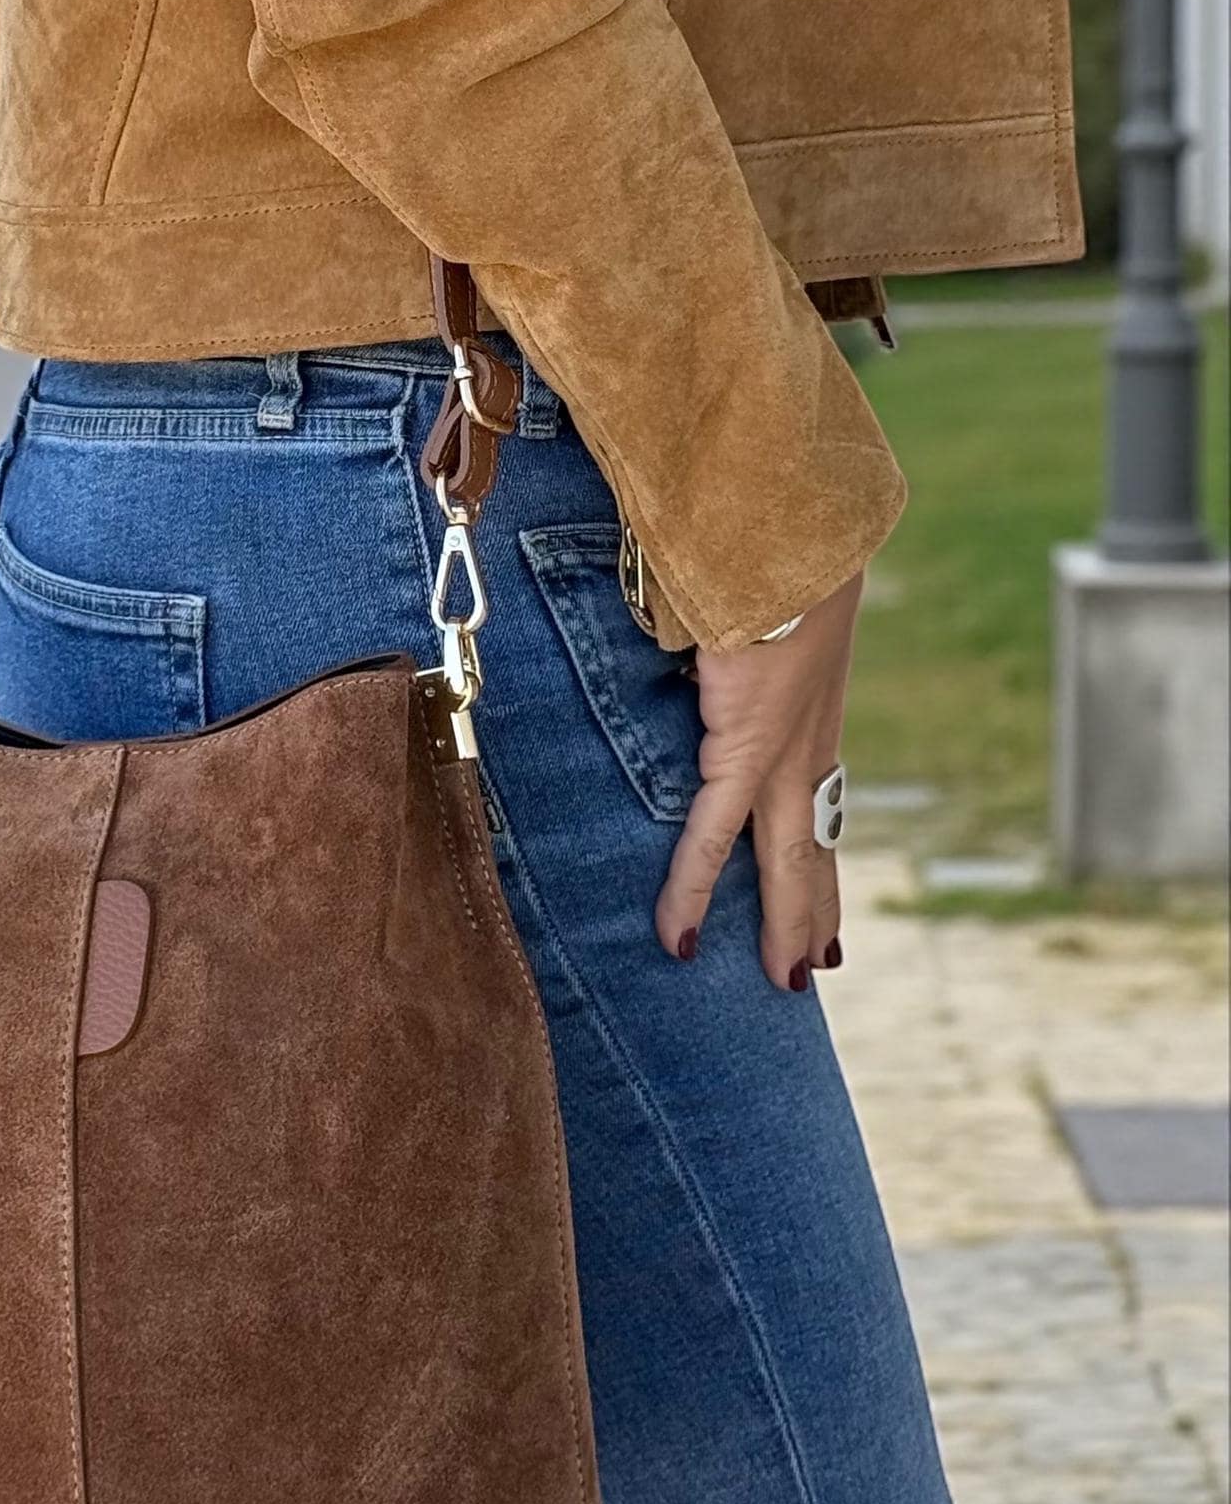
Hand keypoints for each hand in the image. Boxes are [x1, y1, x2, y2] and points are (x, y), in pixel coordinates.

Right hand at [654, 573, 863, 990]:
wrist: (788, 525)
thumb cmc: (762, 546)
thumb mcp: (750, 600)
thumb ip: (728, 625)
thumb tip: (692, 624)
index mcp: (810, 709)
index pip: (818, 795)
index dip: (819, 849)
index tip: (824, 893)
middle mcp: (808, 740)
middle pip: (814, 843)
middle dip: (815, 907)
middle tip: (816, 965)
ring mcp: (786, 748)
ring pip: (787, 858)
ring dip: (787, 921)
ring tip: (787, 978)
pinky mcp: (748, 745)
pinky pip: (712, 834)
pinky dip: (691, 887)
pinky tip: (679, 937)